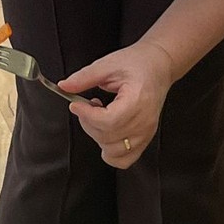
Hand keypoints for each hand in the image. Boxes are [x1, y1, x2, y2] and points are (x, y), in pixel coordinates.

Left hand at [59, 41, 177, 168]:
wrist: (159, 65)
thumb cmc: (138, 64)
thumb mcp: (108, 64)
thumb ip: (84, 77)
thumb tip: (64, 86)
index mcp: (137, 101)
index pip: (108, 121)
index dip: (87, 116)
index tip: (75, 105)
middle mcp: (144, 121)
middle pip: (107, 136)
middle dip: (89, 123)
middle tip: (88, 106)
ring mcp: (146, 133)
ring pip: (113, 151)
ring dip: (98, 136)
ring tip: (100, 116)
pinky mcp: (145, 140)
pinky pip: (124, 160)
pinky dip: (110, 152)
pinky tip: (107, 132)